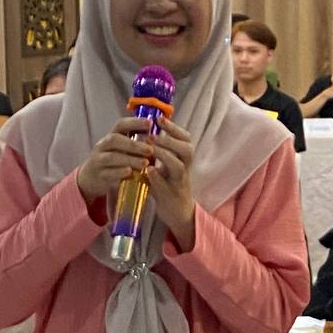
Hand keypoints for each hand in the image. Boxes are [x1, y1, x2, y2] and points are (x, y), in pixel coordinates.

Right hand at [77, 117, 153, 204]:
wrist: (92, 178)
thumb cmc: (114, 163)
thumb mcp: (123, 151)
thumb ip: (137, 144)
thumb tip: (160, 137)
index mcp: (111, 137)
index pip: (120, 125)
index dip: (134, 122)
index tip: (150, 123)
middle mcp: (102, 146)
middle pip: (115, 139)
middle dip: (133, 144)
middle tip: (150, 149)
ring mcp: (98, 160)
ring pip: (112, 157)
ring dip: (130, 159)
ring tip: (145, 163)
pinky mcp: (99, 175)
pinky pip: (108, 173)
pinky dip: (119, 172)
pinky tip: (131, 173)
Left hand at [145, 118, 195, 250]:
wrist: (178, 214)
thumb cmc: (169, 187)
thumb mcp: (167, 167)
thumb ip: (160, 152)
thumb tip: (145, 132)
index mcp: (183, 160)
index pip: (185, 139)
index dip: (174, 128)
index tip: (159, 119)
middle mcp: (184, 170)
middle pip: (187, 150)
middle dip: (170, 140)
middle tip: (152, 135)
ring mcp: (179, 184)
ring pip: (178, 166)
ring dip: (164, 155)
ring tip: (150, 149)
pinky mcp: (171, 197)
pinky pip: (166, 186)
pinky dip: (157, 177)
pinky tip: (148, 170)